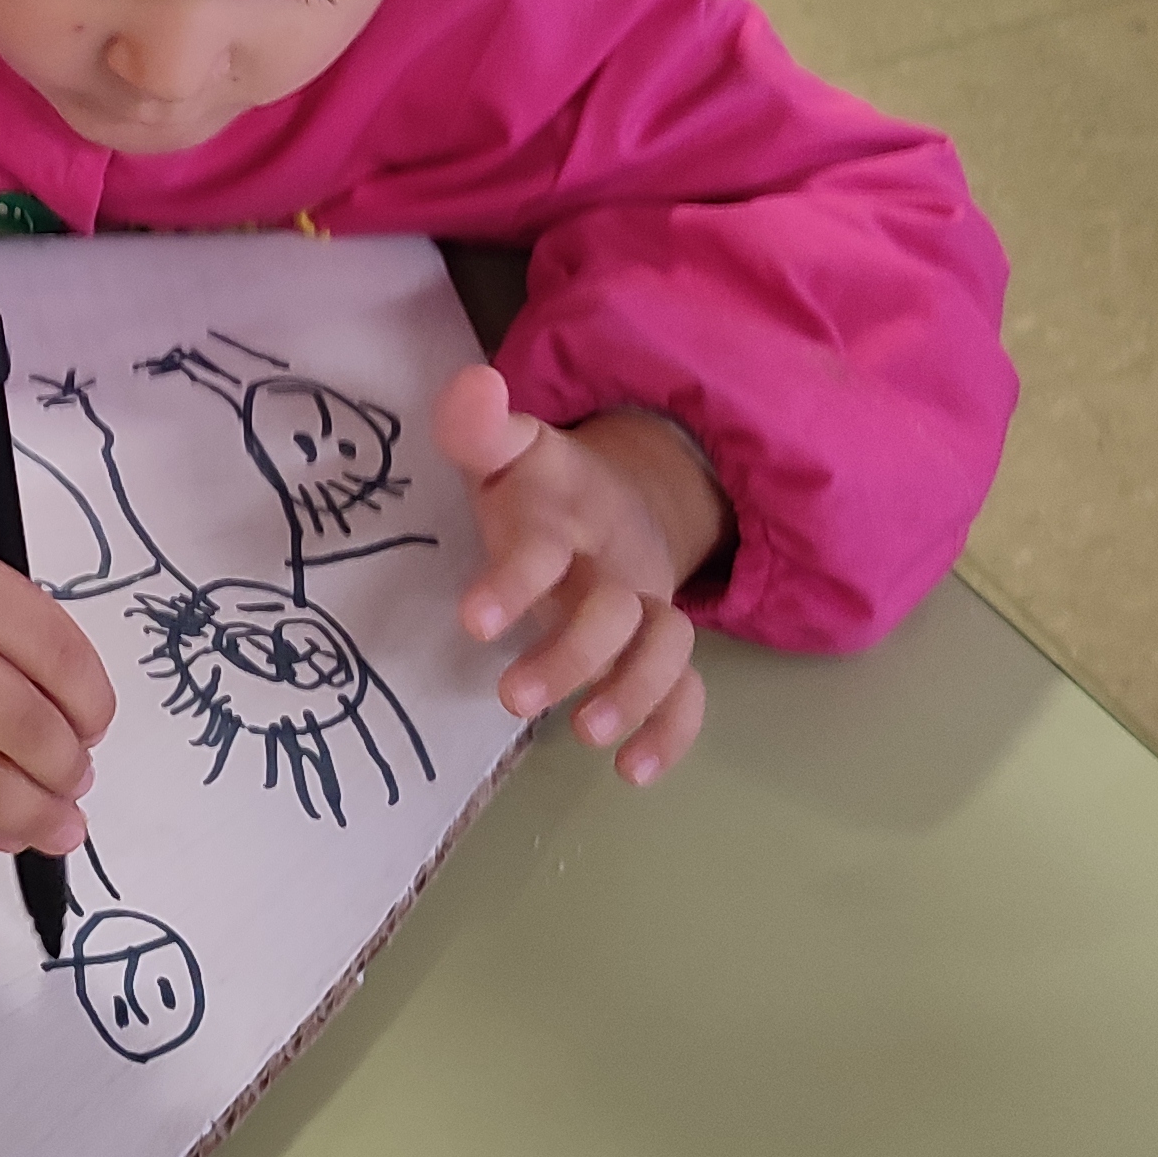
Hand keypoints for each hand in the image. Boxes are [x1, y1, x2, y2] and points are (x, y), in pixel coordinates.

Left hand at [429, 365, 727, 786]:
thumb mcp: (502, 453)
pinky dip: (671, 731)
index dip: (513, 579)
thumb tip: (471, 384)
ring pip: (663, 648)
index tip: (473, 622)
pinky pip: (686, 689)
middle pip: (613, 607)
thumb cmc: (538, 488)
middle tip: (512, 697)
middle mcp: (614, 561)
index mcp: (566, 513)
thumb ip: (475, 427)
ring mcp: (646, 605)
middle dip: (569, 654)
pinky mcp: (661, 646)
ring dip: (630, 693)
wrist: (622, 496)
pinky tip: (634, 772)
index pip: (545, 542)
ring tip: (584, 735)